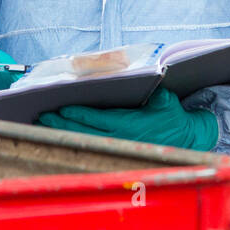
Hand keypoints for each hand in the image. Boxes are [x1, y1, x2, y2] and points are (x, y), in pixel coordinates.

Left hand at [38, 88, 218, 150]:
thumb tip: (152, 79)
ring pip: (85, 141)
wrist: (187, 138)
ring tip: (44, 126)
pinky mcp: (117, 150)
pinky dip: (74, 141)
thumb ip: (158, 94)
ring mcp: (118, 147)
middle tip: (42, 118)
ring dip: (63, 134)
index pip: (98, 119)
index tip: (60, 109)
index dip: (77, 115)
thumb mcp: (168, 101)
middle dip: (62, 125)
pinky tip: (60, 136)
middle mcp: (122, 139)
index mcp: (131, 125)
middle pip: (85, 133)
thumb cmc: (174, 116)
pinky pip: (91, 146)